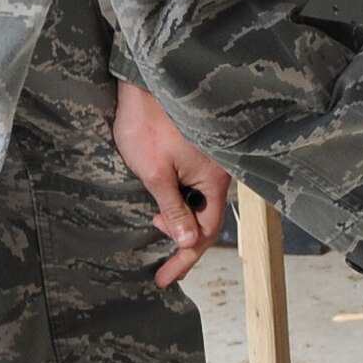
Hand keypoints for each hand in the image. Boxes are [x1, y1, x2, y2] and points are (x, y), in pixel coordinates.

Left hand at [112, 81, 232, 287]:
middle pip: (208, 220)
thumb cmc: (148, 125)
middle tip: (160, 266)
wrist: (144, 85)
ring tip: (156, 229)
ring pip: (202, 205)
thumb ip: (173, 208)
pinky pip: (197, 189)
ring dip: (181, 223)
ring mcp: (210, 162)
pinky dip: (182, 206)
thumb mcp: (155, 173)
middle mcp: (218, 172)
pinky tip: (166, 210)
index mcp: (213, 179)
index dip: (186, 257)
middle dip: (184, 244)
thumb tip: (187, 241)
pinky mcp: (198, 154)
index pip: (206, 231)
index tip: (165, 278)